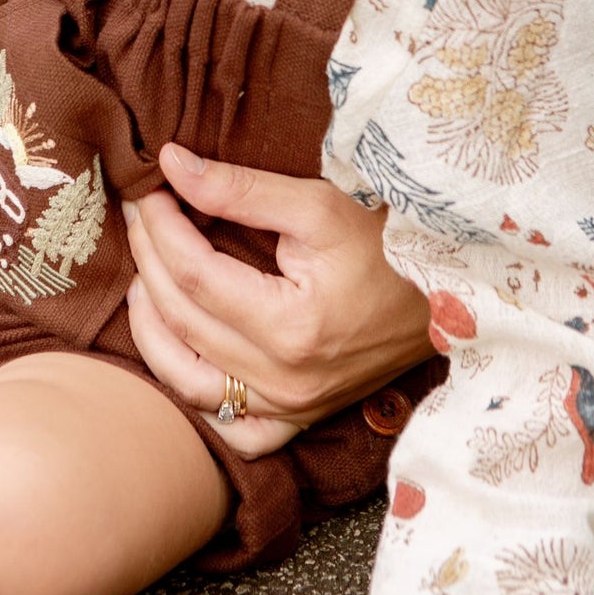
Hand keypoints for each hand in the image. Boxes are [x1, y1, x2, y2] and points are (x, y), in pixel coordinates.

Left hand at [124, 142, 431, 455]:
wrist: (451, 292)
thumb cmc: (390, 243)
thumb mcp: (318, 205)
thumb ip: (240, 189)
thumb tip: (170, 165)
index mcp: (292, 327)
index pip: (195, 275)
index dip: (161, 230)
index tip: (151, 193)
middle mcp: (288, 381)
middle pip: (183, 319)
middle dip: (150, 260)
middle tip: (142, 218)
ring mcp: (293, 408)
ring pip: (187, 382)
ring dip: (152, 329)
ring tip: (143, 279)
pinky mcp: (301, 419)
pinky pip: (231, 429)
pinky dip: (193, 395)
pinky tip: (179, 351)